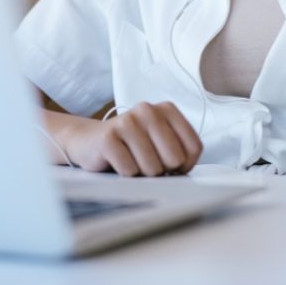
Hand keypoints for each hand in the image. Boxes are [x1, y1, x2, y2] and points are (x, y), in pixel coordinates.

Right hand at [64, 101, 202, 176]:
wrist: (90, 140)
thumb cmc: (132, 146)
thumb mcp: (161, 142)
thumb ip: (180, 151)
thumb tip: (183, 170)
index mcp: (167, 109)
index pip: (194, 147)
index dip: (185, 165)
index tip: (172, 165)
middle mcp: (148, 110)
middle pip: (175, 159)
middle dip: (163, 170)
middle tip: (148, 163)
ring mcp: (127, 121)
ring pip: (152, 168)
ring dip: (142, 174)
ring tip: (132, 161)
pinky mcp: (108, 137)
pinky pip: (130, 171)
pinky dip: (126, 175)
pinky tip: (118, 162)